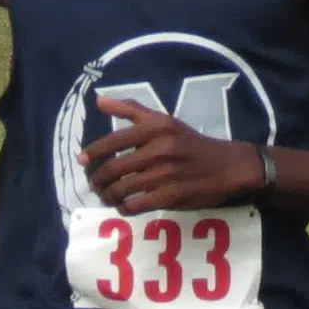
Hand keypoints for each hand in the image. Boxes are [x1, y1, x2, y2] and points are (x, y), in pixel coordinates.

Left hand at [80, 97, 260, 214]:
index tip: (81, 161)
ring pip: (122, 189)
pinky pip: (137, 205)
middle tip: (94, 184)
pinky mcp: (171, 196)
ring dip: (107, 196)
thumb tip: (98, 101)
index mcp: (155, 128)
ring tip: (105, 196)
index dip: (93, 153)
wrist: (227, 165)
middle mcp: (159, 149)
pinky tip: (122, 206)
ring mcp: (165, 174)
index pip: (113, 141)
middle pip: (114, 169)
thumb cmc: (189, 141)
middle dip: (97, 180)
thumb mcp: (163, 120)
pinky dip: (124, 208)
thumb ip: (130, 109)